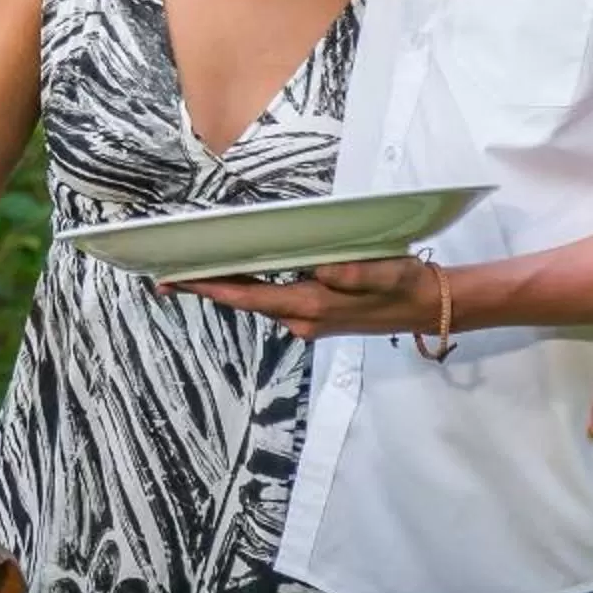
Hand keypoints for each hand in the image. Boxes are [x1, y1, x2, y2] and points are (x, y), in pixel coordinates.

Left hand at [172, 257, 431, 338]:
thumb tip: (323, 272)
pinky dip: (249, 290)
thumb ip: (355, 274)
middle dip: (206, 290)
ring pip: (258, 302)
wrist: (429, 307)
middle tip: (163, 280)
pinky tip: (234, 276)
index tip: (179, 283)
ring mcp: (308, 320)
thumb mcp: (387, 274)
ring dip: (225, 290)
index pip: (252, 298)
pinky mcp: (315, 315)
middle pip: (245, 302)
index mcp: (315, 305)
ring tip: (188, 274)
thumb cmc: (407, 285)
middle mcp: (304, 318)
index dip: (213, 290)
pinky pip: (273, 301)